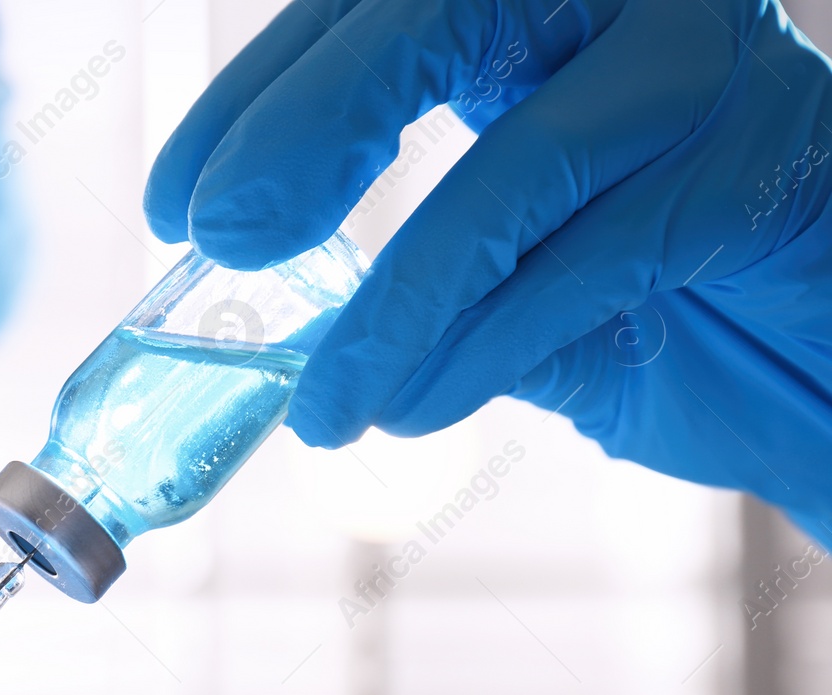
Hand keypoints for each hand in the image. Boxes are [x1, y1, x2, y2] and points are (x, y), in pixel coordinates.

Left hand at [146, 0, 831, 535]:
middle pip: (441, 8)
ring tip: (324, 409)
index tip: (172, 209)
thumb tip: (272, 324)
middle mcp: (624, 9)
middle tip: (220, 240)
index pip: (374, 8)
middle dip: (312, 119)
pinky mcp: (766, 164)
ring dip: (393, 305)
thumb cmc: (682, 321)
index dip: (260, 96)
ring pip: (511, 164)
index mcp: (544, 19)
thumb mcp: (520, 288)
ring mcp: (704, 67)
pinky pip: (586, 259)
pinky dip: (478, 348)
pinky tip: (412, 407)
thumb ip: (424, 275)